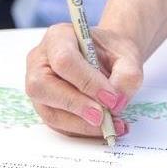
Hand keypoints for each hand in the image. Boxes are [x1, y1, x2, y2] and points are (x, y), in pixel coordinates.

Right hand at [24, 22, 143, 139]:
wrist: (107, 58)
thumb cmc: (112, 52)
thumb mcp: (127, 55)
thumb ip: (126, 75)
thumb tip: (116, 103)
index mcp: (58, 37)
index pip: (64, 60)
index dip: (87, 82)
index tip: (111, 98)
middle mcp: (40, 60)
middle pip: (43, 86)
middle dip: (76, 106)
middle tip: (104, 117)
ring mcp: (39, 85)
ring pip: (49, 111)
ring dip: (82, 124)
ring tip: (112, 126)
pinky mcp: (45, 106)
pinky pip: (58, 124)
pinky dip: (83, 130)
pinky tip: (105, 128)